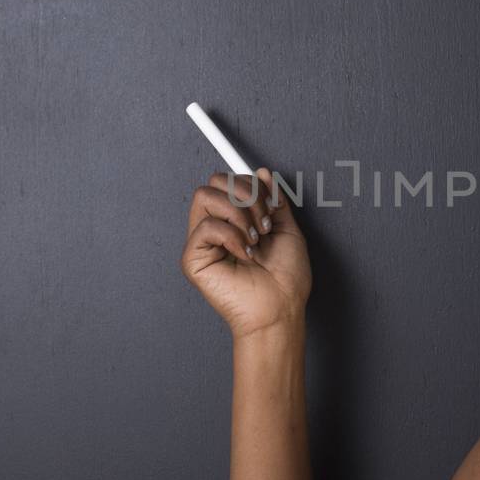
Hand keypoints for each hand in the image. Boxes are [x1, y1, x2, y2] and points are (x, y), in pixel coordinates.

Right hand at [181, 167, 310, 337]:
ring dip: (239, 213)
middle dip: (246, 195)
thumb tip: (260, 172)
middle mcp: (217, 226)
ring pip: (205, 195)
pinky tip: (245, 253)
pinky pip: (206, 226)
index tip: (272, 202)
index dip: (251, 183)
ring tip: (254, 238)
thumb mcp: (286, 228)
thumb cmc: (286, 278)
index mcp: (236, 219)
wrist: (282, 307)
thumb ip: (273, 199)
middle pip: (215, 181)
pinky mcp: (193, 258)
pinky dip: (231, 235)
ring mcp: (203, 241)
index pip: (231, 181)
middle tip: (264, 222)